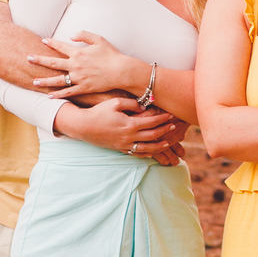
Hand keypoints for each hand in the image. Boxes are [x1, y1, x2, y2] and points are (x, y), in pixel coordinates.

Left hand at [29, 31, 142, 98]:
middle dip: (39, 60)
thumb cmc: (112, 55)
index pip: (60, 46)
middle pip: (53, 63)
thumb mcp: (99, 39)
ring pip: (57, 80)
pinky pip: (68, 92)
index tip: (43, 41)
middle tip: (28, 58)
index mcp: (78, 53)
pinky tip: (49, 96)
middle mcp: (75, 65)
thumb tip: (71, 35)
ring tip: (34, 81)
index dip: (51, 43)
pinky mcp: (83, 88)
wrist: (121, 71)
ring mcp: (78, 78)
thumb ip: (84, 35)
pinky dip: (58, 94)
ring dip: (44, 80)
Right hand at [56, 97, 182, 160]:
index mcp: (129, 124)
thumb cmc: (99, 112)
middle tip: (174, 126)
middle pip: (153, 135)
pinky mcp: (120, 149)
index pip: (152, 122)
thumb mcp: (115, 103)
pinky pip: (137, 153)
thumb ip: (132, 104)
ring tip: (169, 142)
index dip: (163, 118)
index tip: (171, 115)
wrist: (83, 126)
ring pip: (147, 148)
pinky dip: (147, 153)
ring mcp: (124, 145)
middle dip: (165, 131)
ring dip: (160, 146)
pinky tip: (153, 151)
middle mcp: (128, 137)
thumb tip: (145, 107)